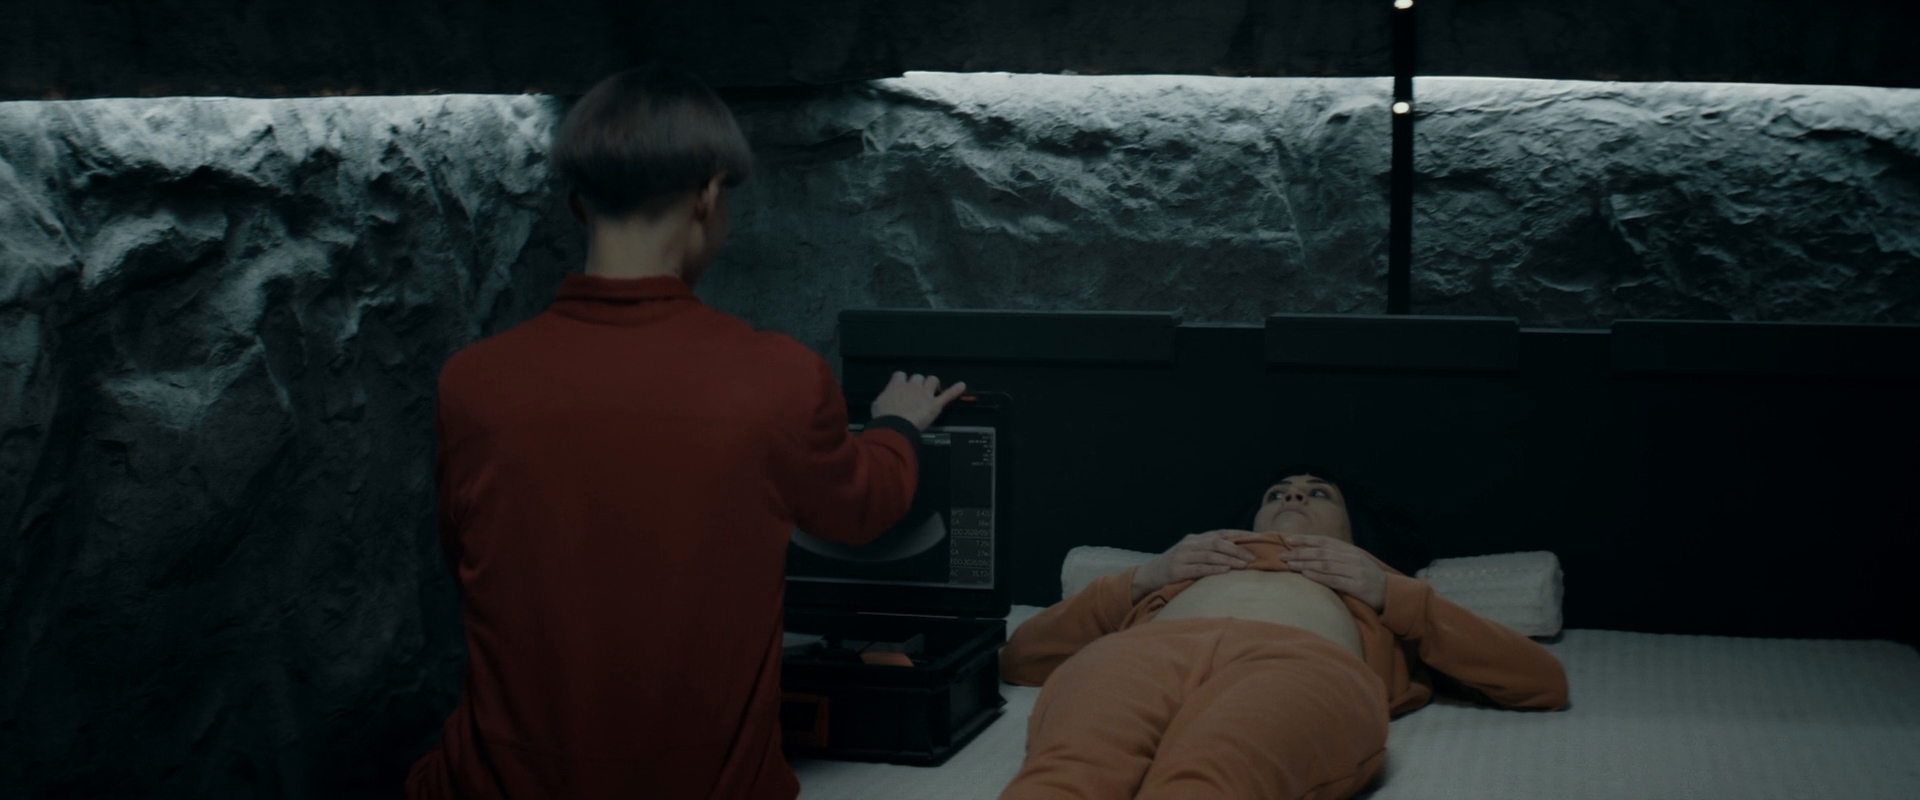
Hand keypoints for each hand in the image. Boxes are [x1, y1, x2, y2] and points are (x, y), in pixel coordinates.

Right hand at [870, 372, 966, 430]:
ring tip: (932, 390)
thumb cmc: (883, 418)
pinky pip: (947, 395)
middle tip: (915, 394)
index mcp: (897, 384)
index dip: (902, 381)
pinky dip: (955, 390)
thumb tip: (888, 396)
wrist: (894, 428)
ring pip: (932, 380)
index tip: (901, 387)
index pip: (900, 375)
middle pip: (918, 377)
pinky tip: (962, 386)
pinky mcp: (935, 405)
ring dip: (932, 384)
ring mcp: (925, 394)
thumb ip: (885, 397)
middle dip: (917, 384)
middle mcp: (912, 386)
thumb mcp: (877, 404)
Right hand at [1132, 530, 1258, 602]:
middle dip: (1237, 549)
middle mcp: (1189, 544)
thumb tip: (1237, 553)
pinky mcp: (1176, 571)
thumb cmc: (1174, 567)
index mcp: (1195, 538)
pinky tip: (1225, 571)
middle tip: (1253, 557)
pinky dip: (1213, 569)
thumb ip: (1208, 551)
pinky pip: (1198, 569)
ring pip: (1210, 555)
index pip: (1221, 533)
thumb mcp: (1190, 554)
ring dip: (1229, 560)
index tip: (1257, 540)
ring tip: (1244, 565)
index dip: (1240, 536)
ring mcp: (1181, 556)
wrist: (1148, 576)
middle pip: (1218, 543)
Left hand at [1279, 533, 1388, 611]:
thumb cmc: (1367, 578)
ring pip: (1325, 564)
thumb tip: (1311, 554)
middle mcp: (1352, 558)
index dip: (1305, 540)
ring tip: (1288, 564)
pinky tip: (1306, 574)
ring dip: (1305, 563)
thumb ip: (1336, 557)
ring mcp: (1355, 571)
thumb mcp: (1353, 563)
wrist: (1391, 593)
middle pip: (1321, 552)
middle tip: (1281, 555)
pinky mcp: (1358, 586)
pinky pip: (1334, 580)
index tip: (1287, 540)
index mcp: (1350, 550)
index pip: (1324, 541)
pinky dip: (1318, 576)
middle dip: (1299, 553)